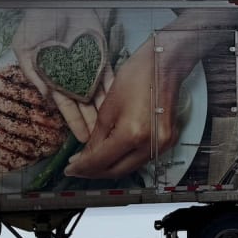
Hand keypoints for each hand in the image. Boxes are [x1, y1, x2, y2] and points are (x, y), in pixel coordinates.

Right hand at [12, 9, 113, 141]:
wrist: (55, 1)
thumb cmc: (35, 22)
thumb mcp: (25, 48)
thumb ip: (34, 74)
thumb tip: (47, 99)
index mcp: (53, 77)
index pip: (66, 105)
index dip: (73, 122)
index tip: (81, 139)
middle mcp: (72, 76)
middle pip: (85, 104)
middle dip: (92, 122)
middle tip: (101, 141)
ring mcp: (88, 66)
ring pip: (99, 94)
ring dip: (105, 111)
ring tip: (113, 129)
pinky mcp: (101, 55)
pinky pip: (109, 75)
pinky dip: (114, 89)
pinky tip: (120, 104)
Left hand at [65, 32, 196, 177]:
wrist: (164, 65)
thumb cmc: (136, 78)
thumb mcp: (108, 107)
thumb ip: (97, 136)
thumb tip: (86, 156)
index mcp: (131, 135)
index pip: (101, 161)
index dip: (83, 168)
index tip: (69, 169)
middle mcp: (149, 146)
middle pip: (117, 170)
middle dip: (95, 172)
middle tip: (78, 168)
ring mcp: (162, 146)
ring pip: (130, 167)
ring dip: (110, 167)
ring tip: (93, 161)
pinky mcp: (168, 141)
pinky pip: (142, 158)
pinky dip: (126, 159)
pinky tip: (114, 154)